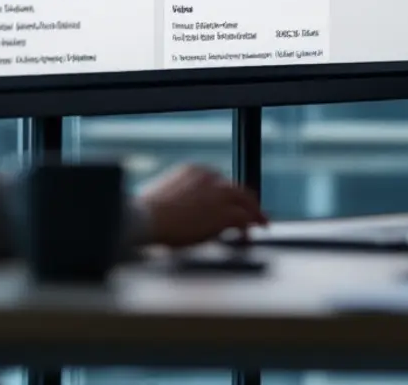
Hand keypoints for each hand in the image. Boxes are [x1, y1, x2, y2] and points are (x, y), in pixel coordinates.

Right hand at [136, 164, 267, 247]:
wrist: (146, 217)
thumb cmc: (147, 212)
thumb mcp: (166, 195)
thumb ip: (182, 197)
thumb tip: (185, 211)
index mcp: (196, 170)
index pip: (220, 182)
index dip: (228, 195)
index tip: (231, 204)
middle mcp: (211, 177)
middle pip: (237, 188)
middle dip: (247, 201)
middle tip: (254, 212)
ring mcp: (219, 193)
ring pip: (246, 201)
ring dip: (254, 213)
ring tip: (260, 223)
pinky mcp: (224, 212)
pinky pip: (244, 219)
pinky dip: (248, 227)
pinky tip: (247, 237)